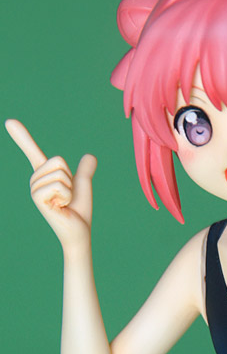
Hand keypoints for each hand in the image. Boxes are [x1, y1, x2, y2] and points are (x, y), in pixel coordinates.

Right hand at [5, 119, 96, 248]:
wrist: (78, 232)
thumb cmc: (78, 211)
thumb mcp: (82, 185)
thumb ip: (84, 171)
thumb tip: (90, 156)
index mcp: (44, 175)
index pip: (32, 151)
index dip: (22, 136)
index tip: (9, 121)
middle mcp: (35, 180)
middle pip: (58, 160)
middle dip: (70, 178)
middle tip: (67, 196)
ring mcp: (34, 189)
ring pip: (59, 172)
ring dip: (69, 189)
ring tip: (64, 203)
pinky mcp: (38, 198)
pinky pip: (59, 185)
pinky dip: (66, 196)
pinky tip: (61, 207)